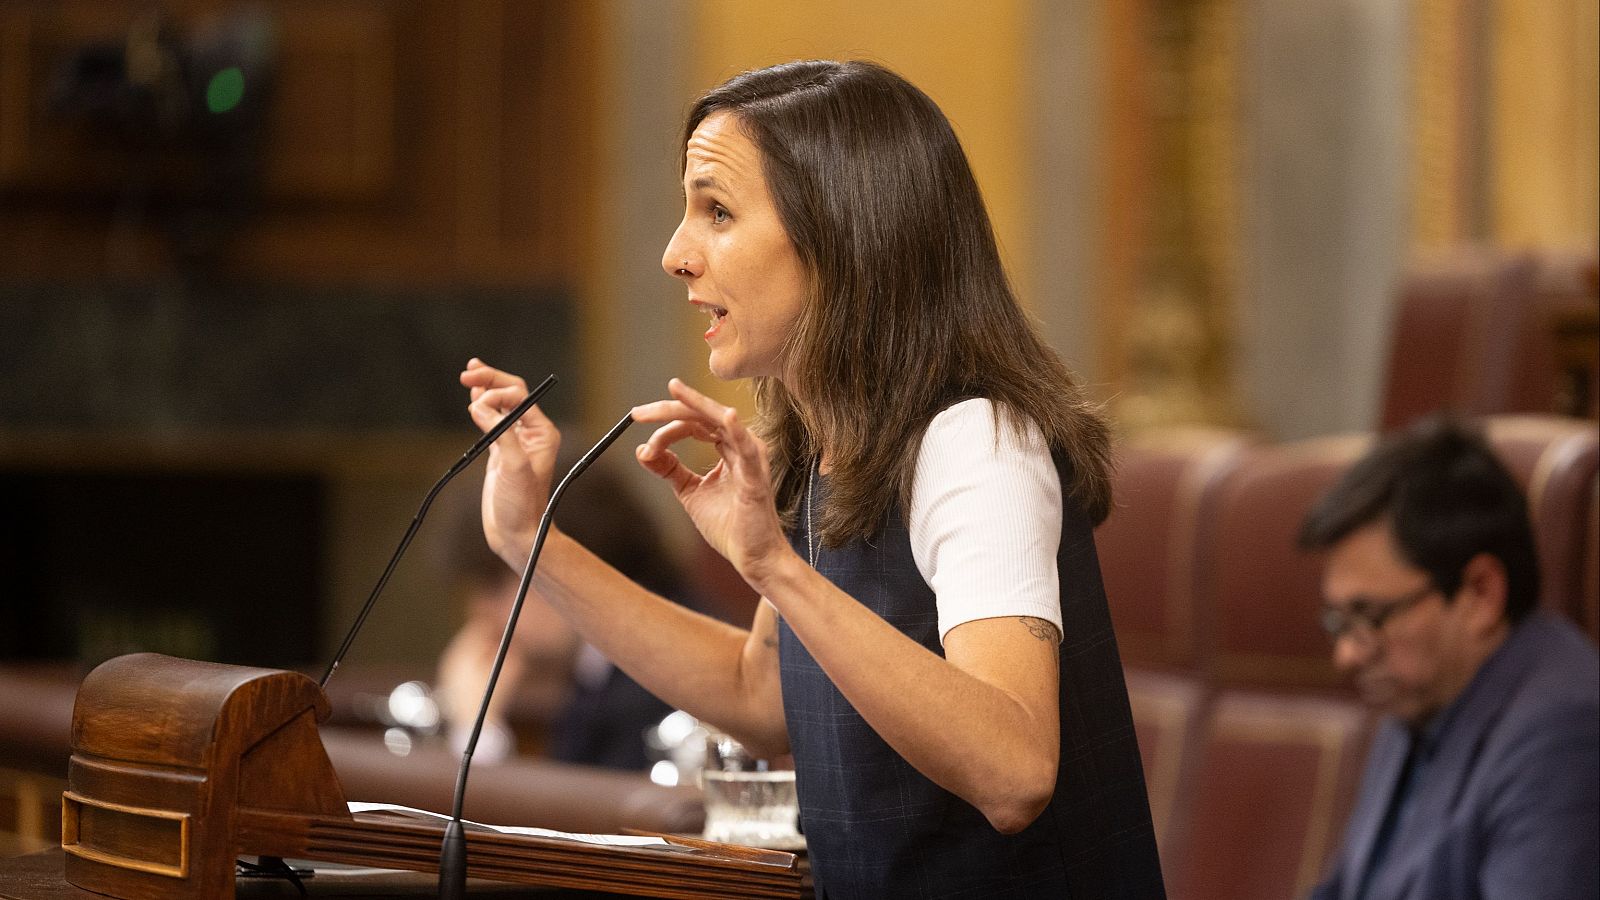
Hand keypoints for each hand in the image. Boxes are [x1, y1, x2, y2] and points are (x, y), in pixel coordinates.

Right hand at [461, 358, 560, 563]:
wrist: (517, 534)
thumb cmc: (521, 505)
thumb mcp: (513, 467)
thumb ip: (499, 433)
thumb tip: (478, 406)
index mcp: (542, 432)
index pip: (519, 397)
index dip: (496, 393)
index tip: (476, 404)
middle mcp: (532, 433)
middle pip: (511, 394)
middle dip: (490, 380)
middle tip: (469, 370)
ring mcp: (516, 442)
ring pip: (500, 405)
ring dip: (485, 389)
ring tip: (469, 373)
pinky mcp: (501, 452)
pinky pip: (492, 421)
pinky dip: (481, 408)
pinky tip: (472, 397)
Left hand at [631, 379, 799, 587]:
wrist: (752, 557)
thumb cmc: (729, 525)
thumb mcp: (689, 491)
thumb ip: (669, 469)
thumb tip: (642, 450)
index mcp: (728, 446)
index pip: (693, 423)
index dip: (664, 429)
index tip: (642, 445)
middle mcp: (741, 445)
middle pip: (702, 414)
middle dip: (668, 409)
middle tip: (638, 413)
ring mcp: (751, 457)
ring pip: (720, 419)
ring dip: (693, 406)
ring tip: (671, 392)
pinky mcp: (756, 475)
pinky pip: (746, 447)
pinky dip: (735, 430)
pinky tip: (727, 417)